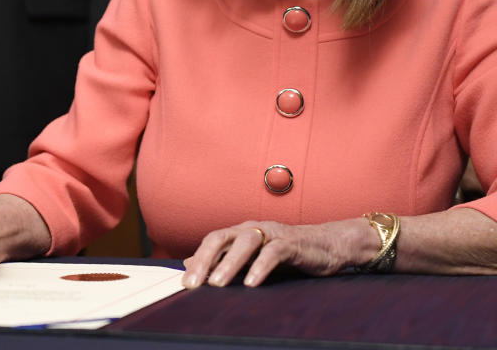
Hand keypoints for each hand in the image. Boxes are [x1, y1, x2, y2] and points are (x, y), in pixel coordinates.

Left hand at [182, 218, 374, 288]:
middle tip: (193, 283)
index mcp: (240, 232)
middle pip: (221, 237)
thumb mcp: (251, 258)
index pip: (212, 242)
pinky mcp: (292, 243)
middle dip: (205, 260)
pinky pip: (273, 252)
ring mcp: (272, 233)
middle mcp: (252, 229)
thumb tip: (190, 263)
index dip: (197, 260)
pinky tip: (252, 283)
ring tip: (217, 284)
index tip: (185, 283)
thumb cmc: (288, 253)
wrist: (328, 246)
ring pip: (245, 243)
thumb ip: (223, 259)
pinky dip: (261, 267)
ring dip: (229, 263)